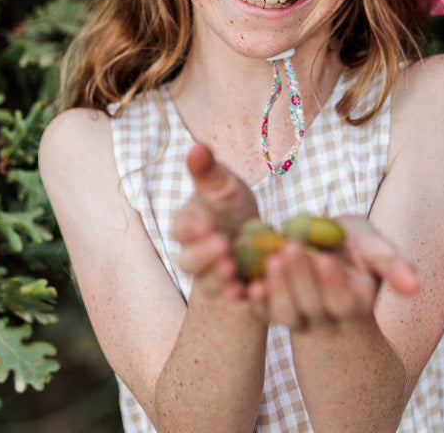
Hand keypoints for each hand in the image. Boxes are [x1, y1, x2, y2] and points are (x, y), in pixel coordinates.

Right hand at [172, 143, 259, 298]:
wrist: (251, 237)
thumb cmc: (230, 207)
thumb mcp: (223, 185)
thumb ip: (208, 170)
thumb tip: (196, 145)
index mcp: (189, 225)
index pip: (183, 228)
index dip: (192, 228)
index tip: (206, 223)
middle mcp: (195, 256)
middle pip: (192, 261)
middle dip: (206, 255)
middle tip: (222, 247)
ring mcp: (214, 277)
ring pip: (211, 283)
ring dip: (221, 280)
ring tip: (235, 273)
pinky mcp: (237, 292)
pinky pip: (239, 299)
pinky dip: (248, 297)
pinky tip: (260, 290)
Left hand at [246, 215, 418, 332]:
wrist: (328, 255)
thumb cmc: (356, 247)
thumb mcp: (376, 249)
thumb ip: (394, 266)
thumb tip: (415, 287)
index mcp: (358, 303)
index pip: (347, 301)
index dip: (334, 283)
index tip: (324, 260)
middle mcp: (330, 315)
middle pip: (314, 304)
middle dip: (300, 278)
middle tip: (289, 249)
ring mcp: (302, 316)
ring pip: (288, 312)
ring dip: (276, 291)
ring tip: (268, 264)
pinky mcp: (279, 311)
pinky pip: (266, 311)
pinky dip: (256, 301)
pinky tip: (245, 286)